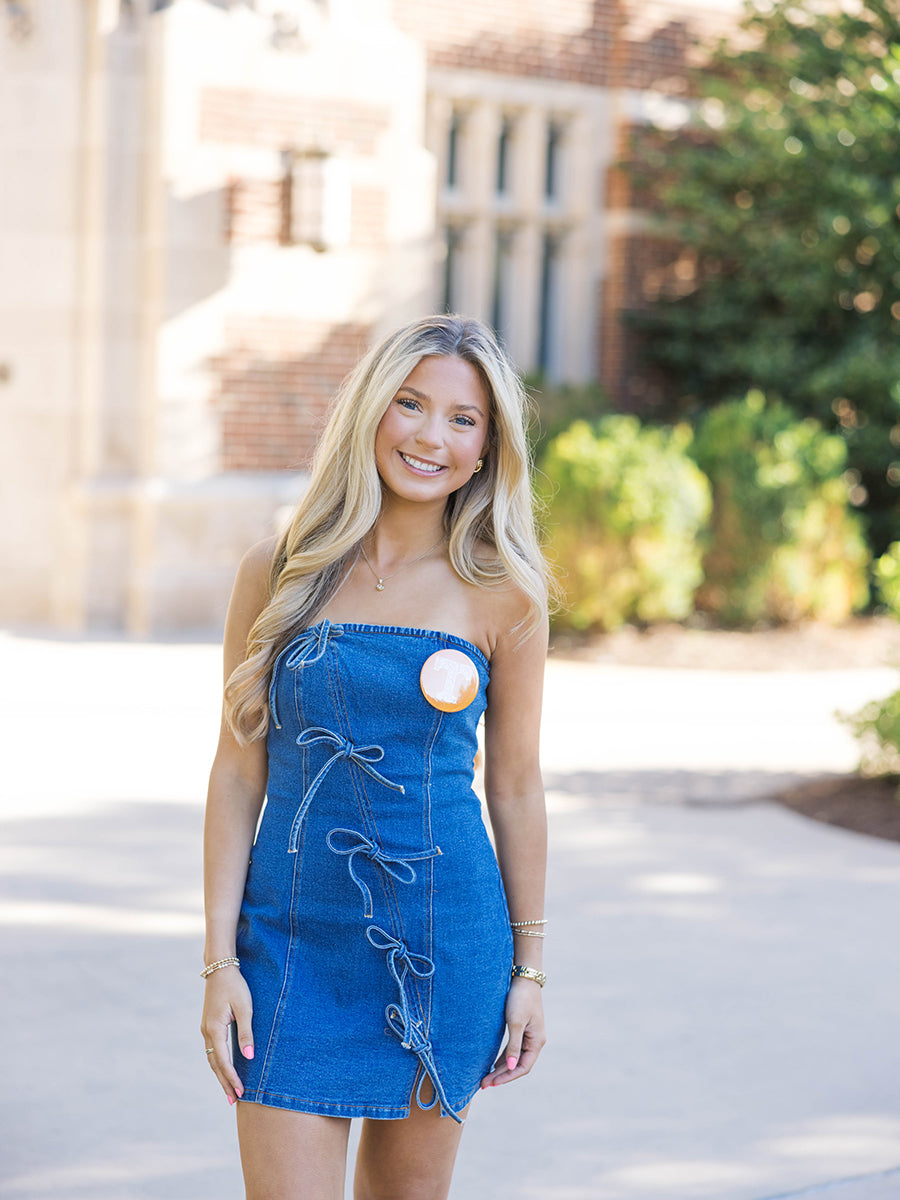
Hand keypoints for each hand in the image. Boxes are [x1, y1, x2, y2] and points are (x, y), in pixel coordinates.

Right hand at [200, 967, 253, 1104]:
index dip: (232, 1078)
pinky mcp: (209, 1026)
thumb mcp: (245, 1008)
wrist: (220, 969)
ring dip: (221, 1075)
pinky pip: (213, 1050)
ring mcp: (206, 1029)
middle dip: (224, 1083)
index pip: (223, 1061)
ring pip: (212, 1058)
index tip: (241, 1093)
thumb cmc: (235, 986)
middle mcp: (207, 1032)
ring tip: (230, 1091)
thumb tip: (249, 1057)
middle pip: (215, 1064)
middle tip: (233, 1101)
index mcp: (214, 1029)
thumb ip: (246, 1033)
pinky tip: (224, 1070)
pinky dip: (219, 1063)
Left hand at [480, 977, 545, 1088]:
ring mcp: (528, 1035)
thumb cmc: (520, 999)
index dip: (507, 1077)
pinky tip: (493, 1064)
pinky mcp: (521, 1028)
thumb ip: (513, 1046)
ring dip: (501, 1068)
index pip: (523, 1068)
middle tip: (483, 1084)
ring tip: (486, 1078)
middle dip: (501, 1076)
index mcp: (537, 1041)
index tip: (491, 1083)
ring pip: (515, 1058)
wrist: (523, 977)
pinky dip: (503, 1058)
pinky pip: (512, 1049)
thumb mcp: (515, 1022)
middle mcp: (534, 1041)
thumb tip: (512, 1067)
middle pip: (518, 1065)